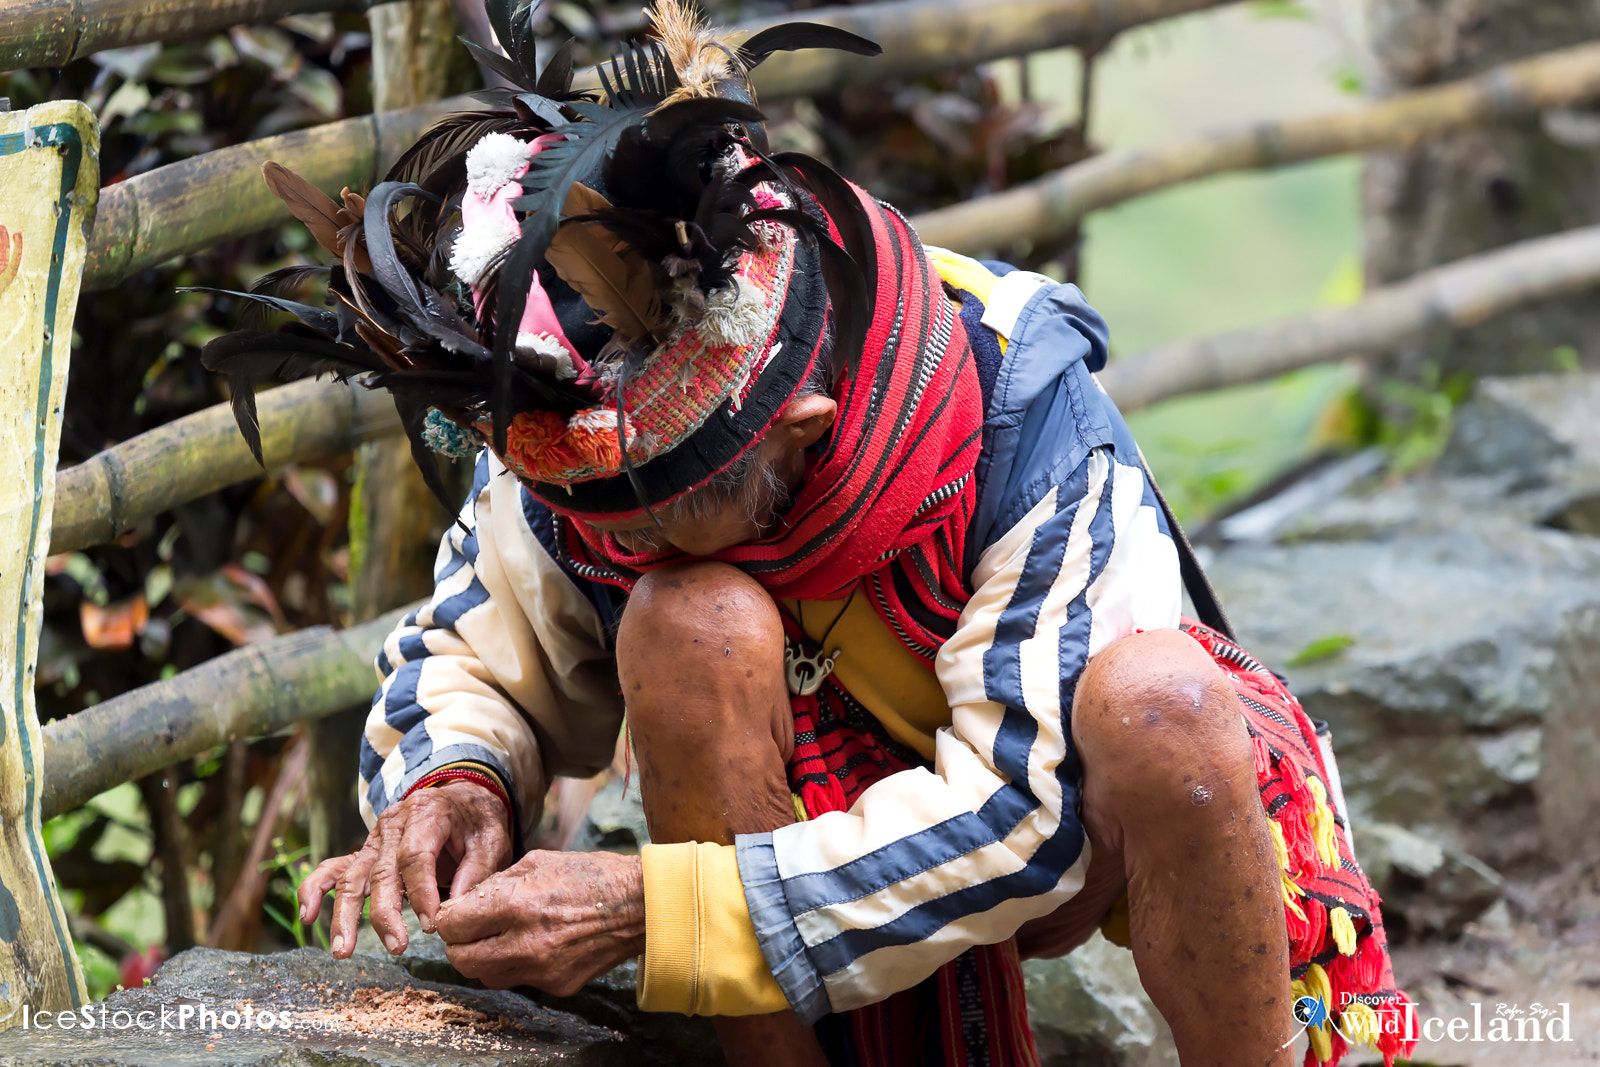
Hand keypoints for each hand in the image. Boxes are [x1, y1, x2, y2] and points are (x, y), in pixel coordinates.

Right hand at [297, 778, 512, 957]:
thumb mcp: (492, 840)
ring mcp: (374, 838)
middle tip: (397, 947)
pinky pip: (333, 868)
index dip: (421, 892)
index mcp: (427, 813)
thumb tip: (455, 912)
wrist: (462, 798)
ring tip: (343, 951)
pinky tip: (307, 916)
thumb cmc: (477, 822)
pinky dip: (314, 889)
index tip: (431, 925)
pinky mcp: (365, 852)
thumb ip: (476, 873)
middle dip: (385, 914)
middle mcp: (393, 824)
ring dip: (346, 916)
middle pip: (381, 871)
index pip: (416, 856)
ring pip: (352, 877)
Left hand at [435, 850, 644, 995]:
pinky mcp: (557, 985)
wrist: (640, 905)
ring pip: (486, 977)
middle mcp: (524, 943)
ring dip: (484, 959)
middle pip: (461, 960)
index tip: (454, 914)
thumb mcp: (538, 862)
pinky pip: (520, 980)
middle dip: (458, 945)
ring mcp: (541, 970)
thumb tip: (465, 904)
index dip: (448, 919)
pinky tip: (535, 943)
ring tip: (501, 937)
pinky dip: (517, 964)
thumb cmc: (590, 875)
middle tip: (468, 931)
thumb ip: (496, 885)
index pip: (453, 926)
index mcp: (516, 904)